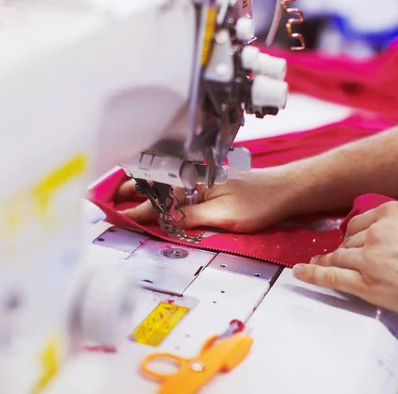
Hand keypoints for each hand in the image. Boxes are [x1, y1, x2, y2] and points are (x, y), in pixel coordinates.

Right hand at [116, 166, 293, 232]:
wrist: (286, 191)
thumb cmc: (260, 202)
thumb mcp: (225, 215)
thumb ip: (192, 217)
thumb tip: (165, 221)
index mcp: (198, 181)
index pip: (161, 196)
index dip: (139, 207)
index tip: (120, 214)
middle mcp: (197, 177)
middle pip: (159, 184)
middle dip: (134, 191)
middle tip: (111, 199)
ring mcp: (204, 179)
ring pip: (167, 185)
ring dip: (146, 192)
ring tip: (124, 197)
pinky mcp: (211, 185)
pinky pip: (180, 189)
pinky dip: (163, 194)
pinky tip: (156, 200)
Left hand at [292, 201, 397, 328]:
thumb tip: (384, 225)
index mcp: (392, 214)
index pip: (360, 221)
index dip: (353, 234)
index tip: (348, 240)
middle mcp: (377, 233)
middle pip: (348, 240)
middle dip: (344, 250)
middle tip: (343, 258)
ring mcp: (369, 259)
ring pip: (338, 257)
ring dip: (327, 261)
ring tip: (317, 263)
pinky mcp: (365, 284)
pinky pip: (331, 276)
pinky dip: (312, 274)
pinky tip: (300, 272)